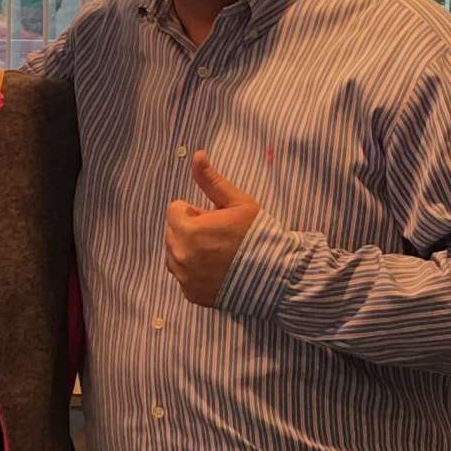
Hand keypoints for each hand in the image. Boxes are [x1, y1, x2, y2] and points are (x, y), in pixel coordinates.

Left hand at [163, 151, 260, 307]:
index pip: (175, 209)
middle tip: (219, 236)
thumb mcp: (238, 202)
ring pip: (175, 254)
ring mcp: (184, 278)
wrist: (277, 276)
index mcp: (187, 229)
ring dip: (189, 250)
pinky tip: (218, 270)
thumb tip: (196, 155)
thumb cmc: (258, 235)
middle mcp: (179, 255)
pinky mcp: (191, 295)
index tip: (215, 218)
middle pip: (173, 232)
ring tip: (218, 253)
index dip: (195, 210)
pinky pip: (183, 276)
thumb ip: (211, 180)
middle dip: (190, 229)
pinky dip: (195, 272)